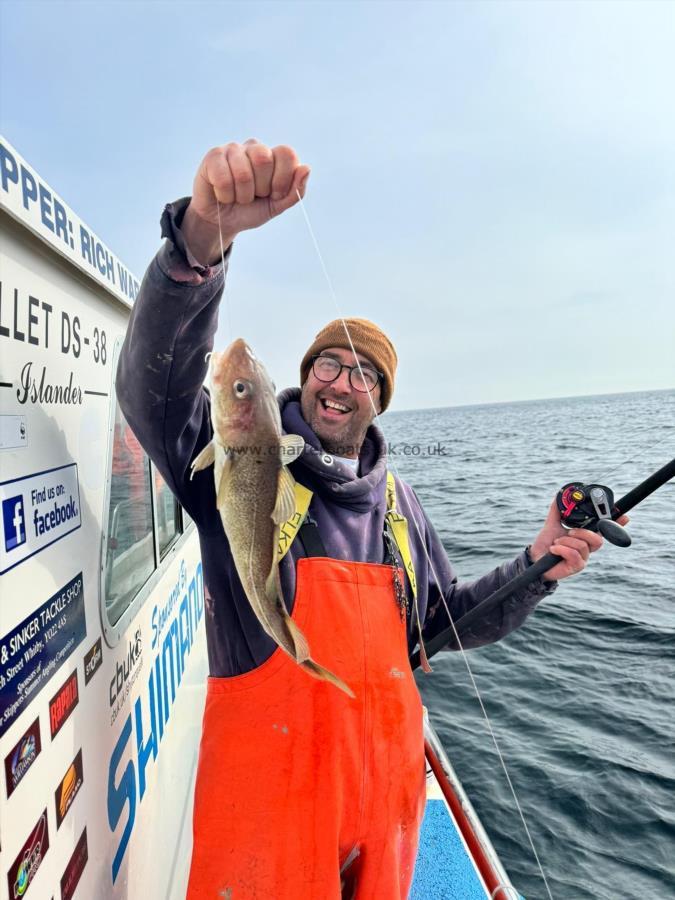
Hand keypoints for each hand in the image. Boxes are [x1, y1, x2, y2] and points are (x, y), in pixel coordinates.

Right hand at [181, 139, 310, 264]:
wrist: (223, 221)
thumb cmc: (251, 210)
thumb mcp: (277, 206)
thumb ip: (295, 191)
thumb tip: (306, 168)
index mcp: (273, 156)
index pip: (287, 154)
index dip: (282, 180)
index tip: (274, 194)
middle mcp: (254, 147)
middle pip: (264, 159)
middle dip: (260, 188)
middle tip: (254, 195)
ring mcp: (233, 149)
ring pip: (243, 173)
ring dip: (242, 195)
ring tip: (238, 196)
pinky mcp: (213, 157)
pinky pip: (223, 179)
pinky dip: (225, 195)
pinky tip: (223, 194)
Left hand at [529, 499, 629, 581]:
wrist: (535, 559)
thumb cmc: (546, 544)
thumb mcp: (552, 524)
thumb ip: (557, 511)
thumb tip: (559, 495)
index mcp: (585, 537)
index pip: (604, 531)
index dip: (616, 524)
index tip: (625, 516)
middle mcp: (587, 548)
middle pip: (598, 539)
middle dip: (583, 533)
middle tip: (569, 532)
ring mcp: (583, 558)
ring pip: (583, 545)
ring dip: (566, 541)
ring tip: (556, 543)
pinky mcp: (576, 567)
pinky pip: (573, 554)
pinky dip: (561, 549)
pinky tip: (553, 550)